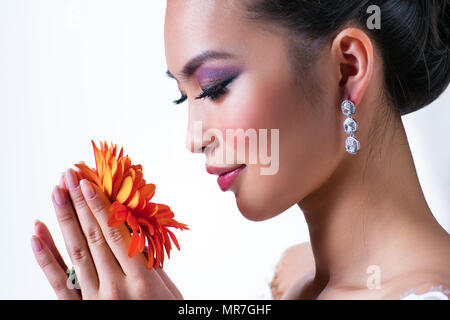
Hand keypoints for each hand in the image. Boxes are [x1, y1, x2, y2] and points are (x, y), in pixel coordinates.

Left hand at [31, 168, 182, 299]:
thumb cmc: (166, 317)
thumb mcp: (168, 291)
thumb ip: (151, 263)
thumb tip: (136, 233)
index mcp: (142, 280)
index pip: (117, 233)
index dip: (101, 206)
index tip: (89, 183)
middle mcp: (117, 287)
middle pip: (94, 237)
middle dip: (80, 203)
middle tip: (69, 177)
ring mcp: (95, 300)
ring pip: (76, 253)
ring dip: (64, 220)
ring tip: (56, 193)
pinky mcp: (81, 311)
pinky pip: (60, 283)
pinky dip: (45, 258)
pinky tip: (36, 235)